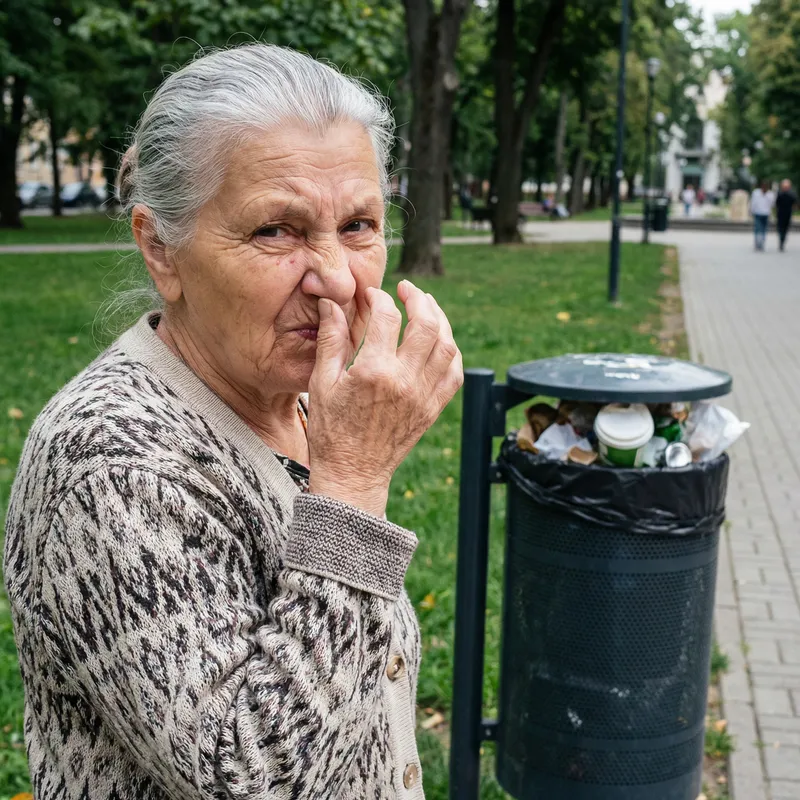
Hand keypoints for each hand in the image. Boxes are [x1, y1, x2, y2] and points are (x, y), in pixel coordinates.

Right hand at [307, 281, 462, 516]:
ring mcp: (424, 396)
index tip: (373, 295)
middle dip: (419, 298)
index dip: (380, 298)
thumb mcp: (322, 382)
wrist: (353, 473)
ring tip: (427, 307)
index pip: (387, 317)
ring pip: (447, 346)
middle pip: (427, 324)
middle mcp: (404, 381)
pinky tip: (440, 341)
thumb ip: (332, 339)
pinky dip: (451, 351)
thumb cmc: (331, 430)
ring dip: (440, 320)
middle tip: (407, 289)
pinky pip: (454, 373)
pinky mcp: (433, 409)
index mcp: (374, 371)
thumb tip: (332, 302)